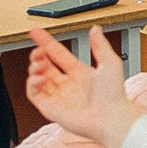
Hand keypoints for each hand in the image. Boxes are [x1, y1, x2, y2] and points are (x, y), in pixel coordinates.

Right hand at [25, 27, 143, 147]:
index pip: (57, 54)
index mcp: (80, 73)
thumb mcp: (110, 63)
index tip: (36, 33)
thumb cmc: (115, 95)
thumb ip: (100, 45)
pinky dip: (32, 84)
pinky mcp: (51, 109)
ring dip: (34, 69)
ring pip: (38, 79)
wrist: (112, 118)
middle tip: (38, 50)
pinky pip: (35, 95)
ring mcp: (59, 97)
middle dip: (38, 56)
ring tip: (39, 64)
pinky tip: (39, 78)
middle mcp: (68, 84)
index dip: (46, 42)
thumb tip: (95, 29)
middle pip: (45, 66)